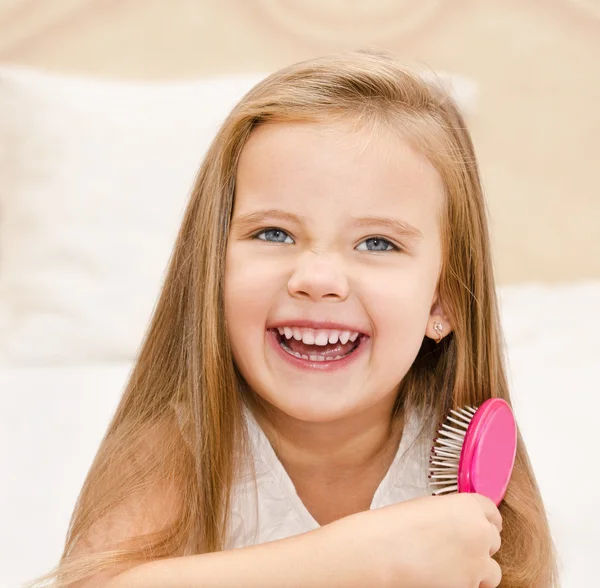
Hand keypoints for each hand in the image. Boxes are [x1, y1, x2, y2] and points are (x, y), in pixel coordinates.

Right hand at [316, 493, 501, 587]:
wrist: (380, 554)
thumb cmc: (393, 527)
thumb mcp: (426, 508)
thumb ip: (451, 514)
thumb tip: (457, 526)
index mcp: (468, 506)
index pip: (492, 513)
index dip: (482, 520)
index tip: (477, 526)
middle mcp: (480, 534)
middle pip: (493, 539)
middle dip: (478, 544)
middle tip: (456, 548)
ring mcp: (477, 564)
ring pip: (491, 570)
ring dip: (476, 569)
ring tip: (450, 568)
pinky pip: (474, 587)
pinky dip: (462, 584)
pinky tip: (440, 578)